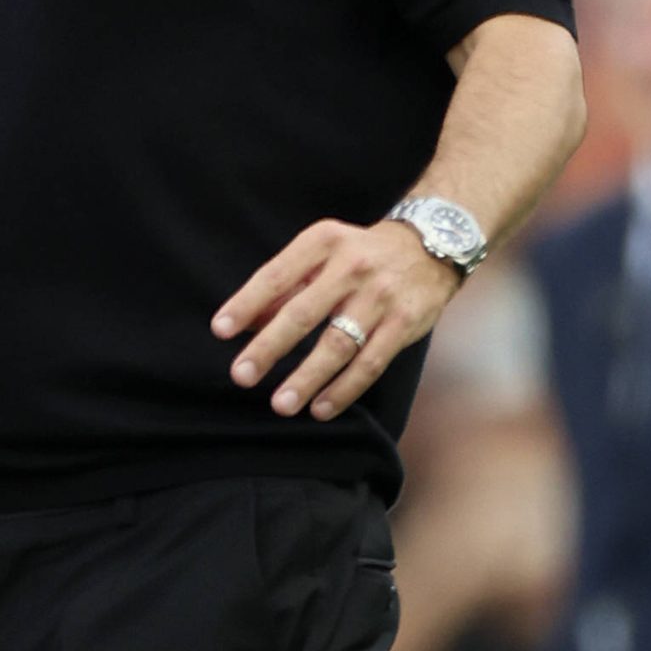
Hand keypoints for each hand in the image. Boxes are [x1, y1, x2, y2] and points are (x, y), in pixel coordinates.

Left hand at [211, 217, 459, 421]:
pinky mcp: (404, 323)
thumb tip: (245, 323)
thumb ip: (284, 286)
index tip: (221, 331)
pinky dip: (344, 389)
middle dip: (269, 348)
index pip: (275, 275)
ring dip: (307, 378)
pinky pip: (370, 363)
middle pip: (303, 313)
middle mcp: (351, 266)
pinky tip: (320, 408)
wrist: (429, 246)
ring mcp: (380, 297)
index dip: (246, 304)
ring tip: (280, 404)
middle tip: (241, 376)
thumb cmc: (358, 254)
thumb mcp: (320, 254)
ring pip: (338, 345)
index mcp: (322, 242)